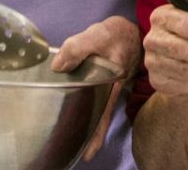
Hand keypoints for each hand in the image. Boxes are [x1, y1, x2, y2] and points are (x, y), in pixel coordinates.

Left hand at [51, 16, 141, 160]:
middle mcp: (112, 89)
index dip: (96, 133)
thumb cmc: (115, 35)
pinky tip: (78, 116)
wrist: (129, 32)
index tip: (89, 152)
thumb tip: (58, 68)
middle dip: (93, 136)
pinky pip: (95, 102)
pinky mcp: (103, 84)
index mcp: (112, 81)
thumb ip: (77, 48)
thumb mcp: (97, 35)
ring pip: (98, 111)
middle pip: (101, 117)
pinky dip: (88, 111)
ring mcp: (108, 88)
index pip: (103, 112)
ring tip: (80, 145)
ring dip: (90, 125)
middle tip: (83, 156)